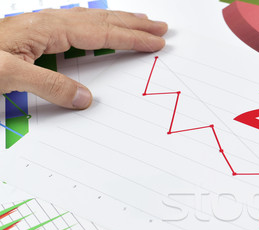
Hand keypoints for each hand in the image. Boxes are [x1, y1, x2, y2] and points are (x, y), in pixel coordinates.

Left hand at [0, 8, 167, 108]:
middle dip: (132, 22)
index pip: (99, 32)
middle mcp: (44, 24)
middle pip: (98, 19)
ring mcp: (38, 28)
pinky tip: (97, 30)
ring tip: (139, 21)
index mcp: (44, 29)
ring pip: (87, 19)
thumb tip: (85, 97)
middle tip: (160, 25)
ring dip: (117, 21)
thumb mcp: (8, 77)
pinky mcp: (32, 36)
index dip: (131, 36)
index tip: (156, 40)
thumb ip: (50, 85)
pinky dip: (96, 26)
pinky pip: (75, 26)